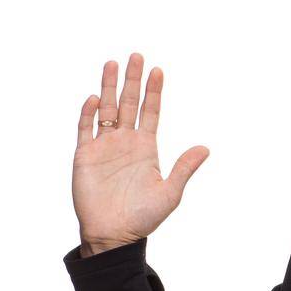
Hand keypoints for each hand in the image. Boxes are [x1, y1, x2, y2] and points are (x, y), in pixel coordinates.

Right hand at [72, 53, 208, 254]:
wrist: (114, 234)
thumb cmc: (143, 218)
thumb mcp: (170, 193)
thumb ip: (184, 168)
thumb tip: (205, 148)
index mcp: (146, 148)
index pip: (151, 113)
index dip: (155, 92)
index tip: (159, 71)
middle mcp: (125, 142)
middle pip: (130, 103)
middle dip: (133, 80)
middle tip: (137, 56)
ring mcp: (104, 146)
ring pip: (107, 109)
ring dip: (110, 87)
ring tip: (112, 64)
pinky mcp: (84, 155)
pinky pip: (86, 129)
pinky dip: (89, 113)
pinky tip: (95, 98)